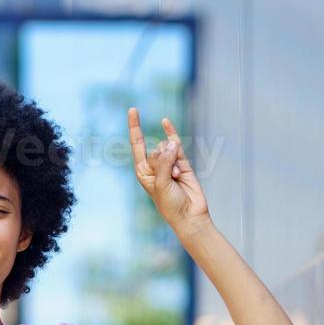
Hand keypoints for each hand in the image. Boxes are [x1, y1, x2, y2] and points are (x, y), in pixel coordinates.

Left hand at [128, 108, 208, 230]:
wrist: (190, 215)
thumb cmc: (170, 204)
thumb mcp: (160, 184)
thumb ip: (164, 162)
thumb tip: (172, 143)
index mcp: (143, 171)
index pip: (137, 144)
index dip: (135, 126)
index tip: (133, 109)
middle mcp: (154, 165)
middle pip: (156, 148)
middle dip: (163, 160)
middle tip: (168, 178)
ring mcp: (168, 163)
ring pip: (169, 148)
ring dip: (174, 162)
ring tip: (177, 178)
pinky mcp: (183, 163)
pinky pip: (177, 144)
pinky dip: (172, 133)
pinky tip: (165, 121)